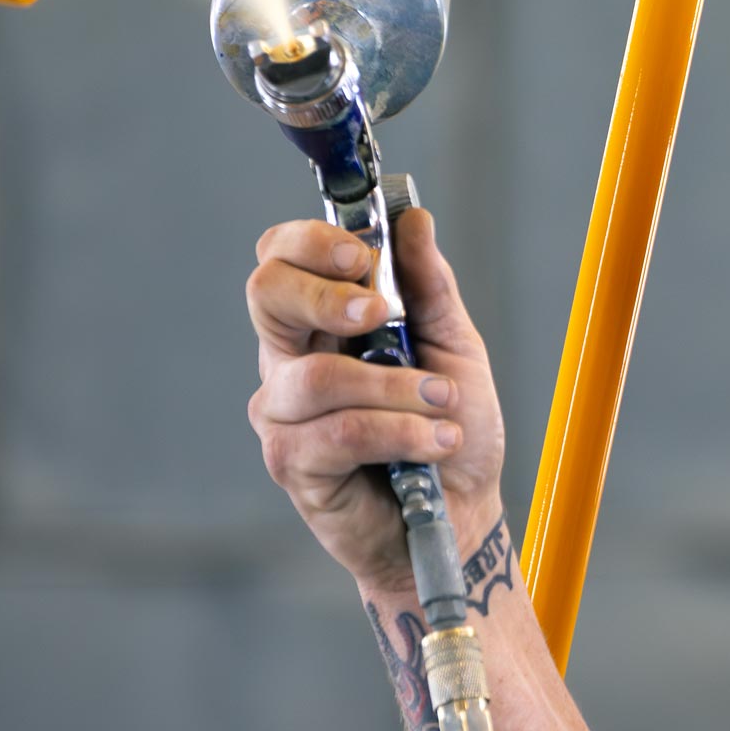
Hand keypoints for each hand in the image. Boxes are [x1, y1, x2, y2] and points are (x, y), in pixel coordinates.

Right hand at [246, 209, 506, 591]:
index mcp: (320, 318)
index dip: (312, 243)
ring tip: (444, 404)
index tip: (363, 256)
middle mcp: (289, 358)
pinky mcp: (293, 464)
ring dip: (395, 388)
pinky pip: (340, 433)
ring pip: (318, 377)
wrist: (463, 511)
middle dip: (326, 295)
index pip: (281, 257)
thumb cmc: (452, 425)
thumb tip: (415, 218)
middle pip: (266, 294)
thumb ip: (429, 285)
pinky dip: (400, 432)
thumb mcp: (455, 345)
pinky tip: (436, 442)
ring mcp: (283, 414)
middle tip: (383, 314)